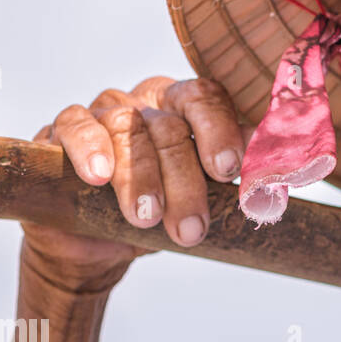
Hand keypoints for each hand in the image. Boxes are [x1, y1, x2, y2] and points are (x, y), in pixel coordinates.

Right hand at [20, 76, 250, 294]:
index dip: (219, 131)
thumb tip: (279, 173)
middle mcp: (148, 102)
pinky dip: (89, 149)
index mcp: (187, 108)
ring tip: (147, 218)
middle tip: (193, 227)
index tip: (229, 169)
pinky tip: (98, 177)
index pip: (207, 99)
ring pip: (127, 129)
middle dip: (184, 182)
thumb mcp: (204, 198)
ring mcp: (104, 111)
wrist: (98, 242)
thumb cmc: (162, 210)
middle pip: (171, 127)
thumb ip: (237, 180)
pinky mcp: (61, 129)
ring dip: (140, 178)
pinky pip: (75, 125)